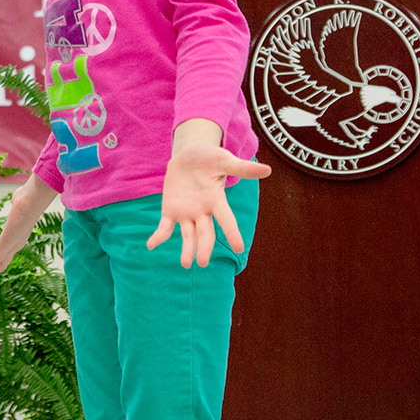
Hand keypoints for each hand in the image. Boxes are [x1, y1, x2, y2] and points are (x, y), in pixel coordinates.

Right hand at [0, 174, 56, 281]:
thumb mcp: (19, 204)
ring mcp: (11, 247)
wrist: (30, 201)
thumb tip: (19, 200)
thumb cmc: (27, 199)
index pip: (7, 252)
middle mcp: (16, 245)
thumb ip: (18, 206)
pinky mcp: (5, 247)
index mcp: (19, 237)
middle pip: (1, 262)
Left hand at [146, 126, 269, 268]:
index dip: (232, 233)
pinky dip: (158, 236)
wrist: (188, 155)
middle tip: (202, 262)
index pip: (226, 219)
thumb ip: (243, 168)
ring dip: (186, 249)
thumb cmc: (210, 158)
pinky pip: (165, 226)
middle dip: (204, 247)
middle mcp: (202, 211)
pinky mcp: (171, 210)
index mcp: (216, 201)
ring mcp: (186, 213)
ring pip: (188, 234)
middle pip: (205, 232)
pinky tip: (150, 245)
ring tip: (186, 264)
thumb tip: (269, 170)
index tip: (239, 248)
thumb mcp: (224, 160)